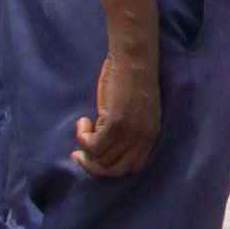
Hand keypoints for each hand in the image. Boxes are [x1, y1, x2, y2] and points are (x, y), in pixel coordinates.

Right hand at [73, 50, 161, 176]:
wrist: (135, 58)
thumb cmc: (132, 81)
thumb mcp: (138, 113)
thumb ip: (129, 132)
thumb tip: (104, 149)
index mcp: (151, 136)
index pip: (132, 168)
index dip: (110, 168)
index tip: (94, 159)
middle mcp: (144, 138)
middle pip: (115, 170)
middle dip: (93, 166)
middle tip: (78, 154)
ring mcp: (131, 132)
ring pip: (101, 159)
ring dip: (85, 147)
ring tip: (83, 128)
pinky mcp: (116, 122)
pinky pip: (93, 145)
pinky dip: (82, 137)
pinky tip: (83, 121)